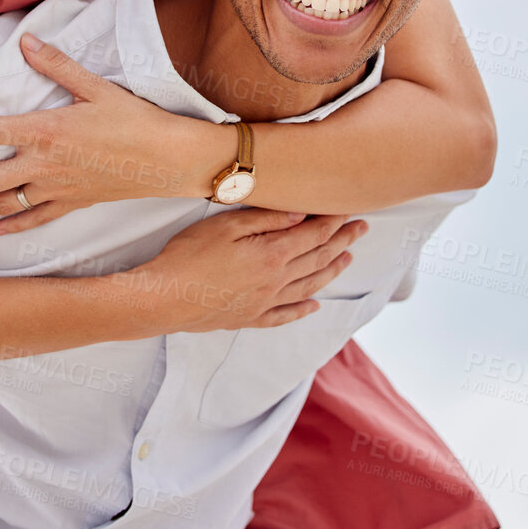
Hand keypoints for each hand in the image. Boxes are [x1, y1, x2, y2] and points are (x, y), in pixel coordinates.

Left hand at [0, 33, 228, 232]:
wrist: (170, 159)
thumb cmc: (135, 120)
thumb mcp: (96, 87)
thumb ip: (56, 66)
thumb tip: (25, 42)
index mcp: (44, 132)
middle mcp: (43, 166)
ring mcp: (57, 189)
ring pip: (3, 203)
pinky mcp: (73, 203)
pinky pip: (37, 218)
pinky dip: (14, 225)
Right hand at [122, 209, 367, 333]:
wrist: (165, 298)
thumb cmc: (189, 256)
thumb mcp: (226, 226)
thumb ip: (266, 221)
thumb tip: (300, 216)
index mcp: (272, 255)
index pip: (313, 235)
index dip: (334, 222)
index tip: (350, 210)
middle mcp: (275, 282)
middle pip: (317, 259)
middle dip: (343, 242)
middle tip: (362, 229)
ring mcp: (264, 303)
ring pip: (309, 287)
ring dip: (331, 271)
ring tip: (348, 259)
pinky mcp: (249, 318)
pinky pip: (285, 316)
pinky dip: (304, 310)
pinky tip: (314, 306)